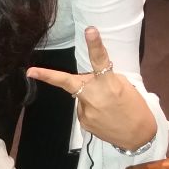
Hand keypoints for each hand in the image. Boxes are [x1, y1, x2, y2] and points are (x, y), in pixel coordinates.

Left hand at [26, 26, 156, 150]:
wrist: (138, 137)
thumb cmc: (135, 108)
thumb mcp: (125, 87)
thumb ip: (105, 78)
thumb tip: (90, 77)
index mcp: (109, 84)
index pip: (101, 61)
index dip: (95, 45)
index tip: (90, 30)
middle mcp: (95, 97)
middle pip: (69, 82)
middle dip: (48, 76)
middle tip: (30, 72)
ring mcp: (87, 112)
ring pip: (80, 97)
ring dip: (88, 97)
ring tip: (106, 107)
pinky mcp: (84, 123)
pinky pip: (83, 109)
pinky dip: (90, 109)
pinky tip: (103, 116)